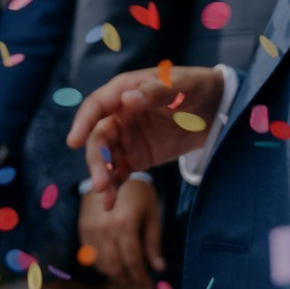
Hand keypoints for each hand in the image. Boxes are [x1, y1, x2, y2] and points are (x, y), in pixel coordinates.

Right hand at [67, 65, 226, 205]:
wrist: (216, 109)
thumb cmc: (196, 88)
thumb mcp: (182, 86)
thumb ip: (156, 92)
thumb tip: (128, 99)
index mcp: (125, 90)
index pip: (97, 106)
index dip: (83, 122)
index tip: (73, 141)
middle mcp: (120, 114)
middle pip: (99, 137)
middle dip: (97, 159)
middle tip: (100, 182)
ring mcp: (127, 137)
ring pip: (106, 157)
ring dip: (102, 176)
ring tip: (105, 196)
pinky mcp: (137, 157)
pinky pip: (119, 172)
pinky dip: (113, 186)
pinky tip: (110, 202)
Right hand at [78, 174, 165, 288]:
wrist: (112, 171)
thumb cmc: (138, 193)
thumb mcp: (152, 214)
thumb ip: (153, 243)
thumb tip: (159, 269)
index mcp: (125, 224)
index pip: (133, 262)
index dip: (142, 278)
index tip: (150, 287)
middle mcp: (105, 229)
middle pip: (117, 267)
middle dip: (130, 280)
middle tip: (141, 285)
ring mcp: (91, 229)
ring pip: (102, 265)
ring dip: (117, 275)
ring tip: (130, 276)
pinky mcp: (82, 228)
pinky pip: (91, 256)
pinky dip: (103, 265)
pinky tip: (115, 264)